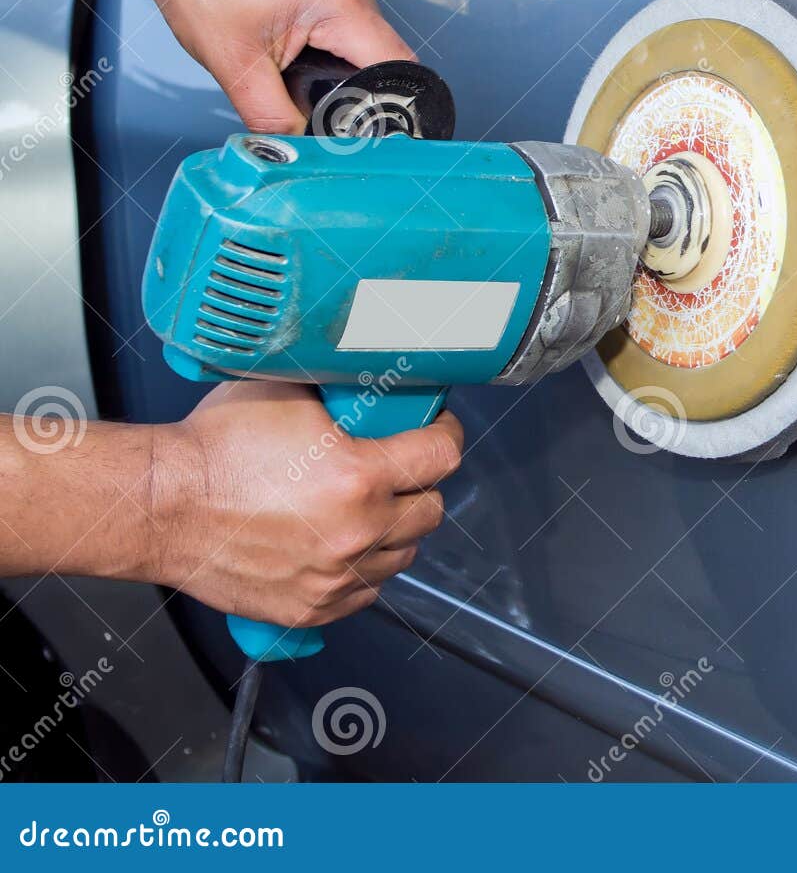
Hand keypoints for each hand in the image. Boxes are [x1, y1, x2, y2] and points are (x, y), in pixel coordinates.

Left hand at [105, 0, 414, 133]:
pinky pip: (342, 11)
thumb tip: (298, 148)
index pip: (395, 66)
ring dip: (330, 54)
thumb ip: (272, 116)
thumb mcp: (232, 63)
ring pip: (358, 34)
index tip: (363, 123)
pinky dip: (319, 31)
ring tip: (281, 48)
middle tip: (299, 84)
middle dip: (346, 80)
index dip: (386, 102)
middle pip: (378, 52)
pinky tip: (280, 28)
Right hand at [150, 381, 460, 627]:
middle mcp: (356, 532)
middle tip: (400, 470)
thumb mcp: (288, 393)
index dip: (444, 434)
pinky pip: (366, 592)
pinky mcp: (311, 608)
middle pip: (430, 510)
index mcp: (358, 476)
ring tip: (368, 509)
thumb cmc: (211, 451)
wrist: (158, 505)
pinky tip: (342, 545)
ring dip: (395, 531)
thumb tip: (373, 384)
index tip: (436, 429)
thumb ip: (342, 393)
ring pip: (403, 556)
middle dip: (420, 485)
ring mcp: (335, 576)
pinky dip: (363, 570)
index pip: (441, 456)